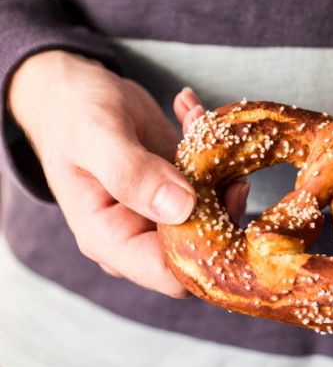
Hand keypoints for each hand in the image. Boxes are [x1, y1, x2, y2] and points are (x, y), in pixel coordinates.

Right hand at [8, 51, 247, 296]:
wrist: (73, 93)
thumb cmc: (72, 115)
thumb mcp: (95, 136)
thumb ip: (131, 173)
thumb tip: (182, 209)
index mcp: (112, 239)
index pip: (170, 273)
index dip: (206, 245)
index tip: (226, 193)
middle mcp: (142, 234)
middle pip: (204, 247)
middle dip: (223, 200)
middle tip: (221, 150)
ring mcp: (166, 213)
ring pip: (217, 212)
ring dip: (219, 165)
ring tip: (199, 119)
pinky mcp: (183, 189)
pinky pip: (214, 181)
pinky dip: (211, 146)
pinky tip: (192, 112)